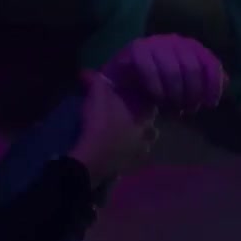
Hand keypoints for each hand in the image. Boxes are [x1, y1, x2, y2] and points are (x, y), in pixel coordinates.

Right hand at [69, 71, 158, 185]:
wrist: (93, 158)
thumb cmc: (100, 125)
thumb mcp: (97, 97)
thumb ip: (95, 82)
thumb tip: (87, 71)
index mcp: (142, 119)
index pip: (152, 108)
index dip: (148, 104)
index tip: (141, 102)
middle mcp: (145, 137)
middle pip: (152, 131)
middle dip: (147, 126)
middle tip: (135, 122)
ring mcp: (138, 155)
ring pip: (146, 148)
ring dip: (140, 143)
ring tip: (129, 140)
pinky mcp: (128, 169)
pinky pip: (133, 163)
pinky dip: (129, 159)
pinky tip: (120, 157)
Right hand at [99, 34, 224, 113]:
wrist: (128, 81)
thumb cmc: (164, 83)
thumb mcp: (190, 84)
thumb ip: (208, 82)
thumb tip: (225, 82)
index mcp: (193, 47)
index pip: (210, 64)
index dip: (213, 86)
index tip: (210, 104)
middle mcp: (176, 41)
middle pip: (192, 69)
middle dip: (192, 94)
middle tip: (188, 110)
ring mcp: (156, 42)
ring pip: (172, 71)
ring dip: (174, 95)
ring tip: (173, 108)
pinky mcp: (137, 49)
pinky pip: (150, 71)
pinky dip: (156, 90)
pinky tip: (158, 100)